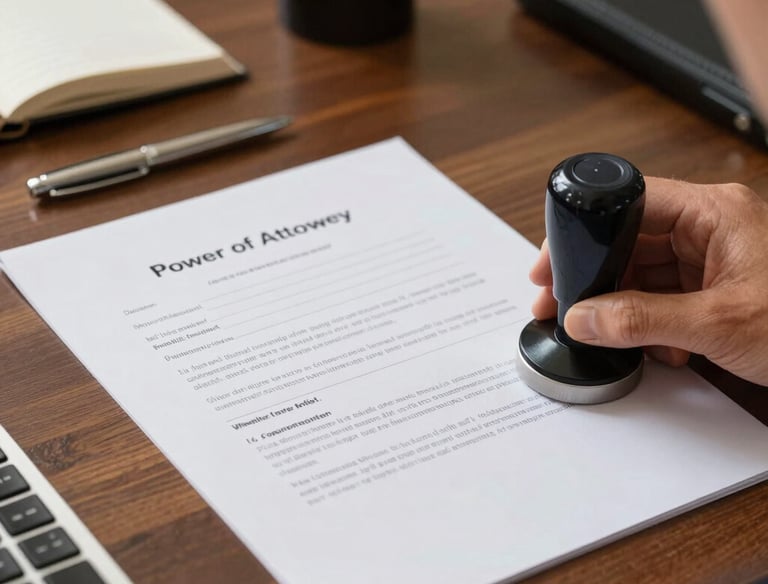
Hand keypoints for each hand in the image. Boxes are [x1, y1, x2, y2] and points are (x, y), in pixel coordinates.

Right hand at [529, 177, 767, 385]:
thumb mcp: (718, 324)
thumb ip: (640, 320)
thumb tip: (584, 318)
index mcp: (712, 212)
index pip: (628, 202)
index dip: (584, 232)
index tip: (554, 263)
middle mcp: (710, 227)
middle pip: (629, 241)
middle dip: (597, 278)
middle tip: (566, 305)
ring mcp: (715, 258)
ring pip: (644, 272)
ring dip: (624, 306)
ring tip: (613, 334)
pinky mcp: (718, 287)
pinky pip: (665, 295)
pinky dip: (651, 322)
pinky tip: (657, 347)